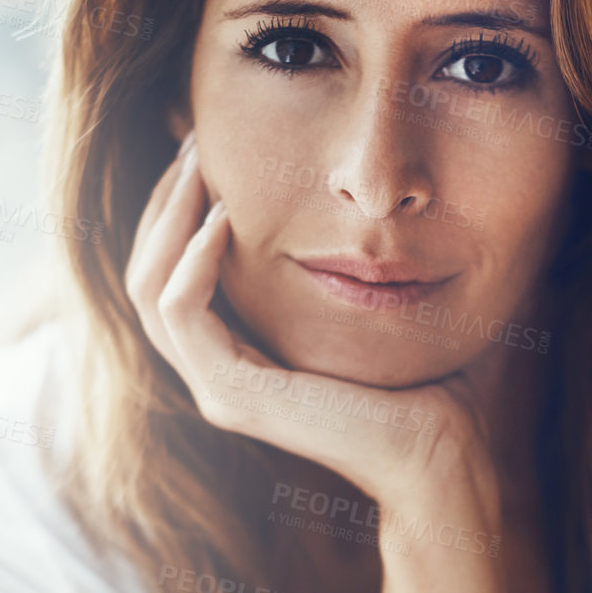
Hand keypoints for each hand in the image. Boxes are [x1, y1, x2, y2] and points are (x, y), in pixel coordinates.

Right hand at [124, 134, 500, 527]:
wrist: (444, 449)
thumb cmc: (428, 381)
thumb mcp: (374, 302)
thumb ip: (348, 256)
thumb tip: (360, 189)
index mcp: (244, 359)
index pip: (174, 276)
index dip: (178, 211)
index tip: (205, 151)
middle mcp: (219, 377)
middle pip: (146, 275)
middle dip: (163, 203)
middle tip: (193, 143)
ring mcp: (220, 391)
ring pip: (147, 289)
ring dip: (167, 218)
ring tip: (200, 166)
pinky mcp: (232, 395)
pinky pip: (180, 312)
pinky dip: (194, 258)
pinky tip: (226, 217)